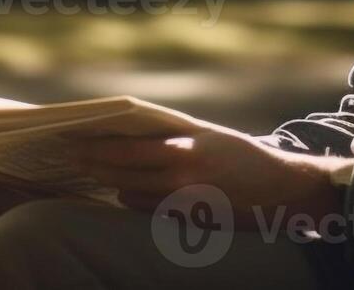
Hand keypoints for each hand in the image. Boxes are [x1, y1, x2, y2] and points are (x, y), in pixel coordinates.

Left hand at [74, 123, 352, 228]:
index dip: (98, 145)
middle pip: (124, 172)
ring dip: (115, 183)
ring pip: (134, 194)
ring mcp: (185, 203)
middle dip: (96, 165)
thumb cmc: (243, 155)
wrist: (281, 190)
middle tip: (72, 158)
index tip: (75, 140)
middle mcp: (183, 177)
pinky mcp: (190, 221)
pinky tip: (125, 190)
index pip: (129, 147)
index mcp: (186, 149)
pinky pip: (151, 209)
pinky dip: (136, 198)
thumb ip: (172, 136)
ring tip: (93, 171)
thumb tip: (131, 132)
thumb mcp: (208, 135)